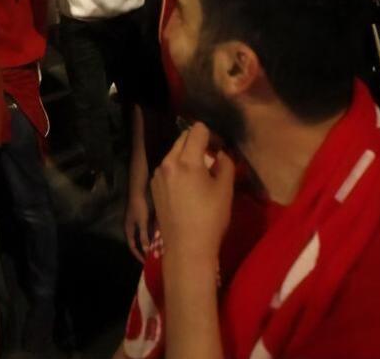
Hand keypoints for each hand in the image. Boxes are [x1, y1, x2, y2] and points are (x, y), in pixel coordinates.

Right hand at [124, 185, 153, 262]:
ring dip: (151, 241)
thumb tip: (146, 251)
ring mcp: (138, 221)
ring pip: (145, 235)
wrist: (140, 191)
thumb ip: (144, 236)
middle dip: (146, 249)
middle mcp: (132, 227)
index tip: (145, 262)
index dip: (138, 255)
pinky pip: (149, 228)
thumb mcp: (142, 223)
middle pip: (139, 241)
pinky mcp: (144, 217)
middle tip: (154, 256)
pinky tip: (160, 236)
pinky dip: (153, 233)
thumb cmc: (139, 207)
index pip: (133, 246)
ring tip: (159, 248)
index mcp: (129, 229)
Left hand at [151, 123, 233, 267]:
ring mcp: (158, 175)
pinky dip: (178, 168)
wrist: (187, 248)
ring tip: (201, 174)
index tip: (220, 149)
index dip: (212, 135)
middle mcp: (167, 163)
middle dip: (199, 142)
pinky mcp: (154, 187)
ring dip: (187, 155)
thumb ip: (225, 164)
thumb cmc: (210, 219)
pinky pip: (168, 167)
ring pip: (174, 152)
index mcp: (186, 161)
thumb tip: (220, 154)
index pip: (197, 130)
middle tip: (213, 158)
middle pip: (183, 138)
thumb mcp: (225, 190)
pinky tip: (187, 186)